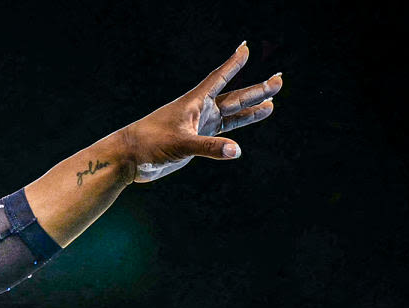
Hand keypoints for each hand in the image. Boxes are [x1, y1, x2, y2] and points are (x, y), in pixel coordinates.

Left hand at [122, 41, 281, 183]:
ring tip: (272, 103)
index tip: (245, 47)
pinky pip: (221, 135)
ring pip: (231, 116)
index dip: (232, 63)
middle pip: (234, 97)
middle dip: (256, 90)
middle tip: (279, 80)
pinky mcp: (195, 142)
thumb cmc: (149, 144)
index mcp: (193, 102)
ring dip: (250, 111)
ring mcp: (198, 127)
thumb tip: (235, 151)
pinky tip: (244, 138)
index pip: (218, 78)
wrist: (129, 159)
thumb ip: (208, 147)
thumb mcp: (181, 144)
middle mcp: (199, 112)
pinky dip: (234, 134)